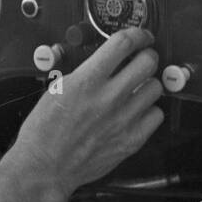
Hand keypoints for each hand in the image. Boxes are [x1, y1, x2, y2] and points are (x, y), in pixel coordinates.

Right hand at [7, 27, 164, 200]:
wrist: (45, 167)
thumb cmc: (45, 129)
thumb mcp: (59, 87)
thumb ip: (87, 71)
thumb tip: (109, 60)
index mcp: (87, 80)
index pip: (124, 43)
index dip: (137, 34)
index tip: (140, 36)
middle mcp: (109, 97)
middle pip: (148, 62)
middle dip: (147, 56)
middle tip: (142, 59)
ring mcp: (123, 120)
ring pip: (156, 88)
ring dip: (148, 84)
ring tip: (137, 88)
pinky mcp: (131, 140)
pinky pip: (156, 115)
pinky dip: (149, 111)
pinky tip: (137, 112)